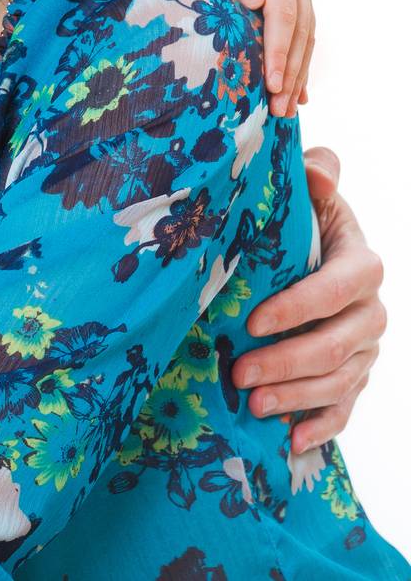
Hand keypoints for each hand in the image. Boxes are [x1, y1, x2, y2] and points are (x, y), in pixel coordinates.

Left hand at [195, 0, 313, 115]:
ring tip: (287, 107)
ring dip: (298, 71)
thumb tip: (255, 0)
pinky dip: (299, 57)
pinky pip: (301, 28)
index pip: (283, 16)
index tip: (270, 84)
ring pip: (305, 34)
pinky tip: (297, 87)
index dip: (278, 53)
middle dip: (290, 72)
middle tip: (279, 110)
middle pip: (299, 31)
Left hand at [233, 147, 385, 450]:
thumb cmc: (300, 221)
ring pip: (339, 380)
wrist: (311, 253)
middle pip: (338, 344)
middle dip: (288, 362)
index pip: (338, 288)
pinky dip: (322, 426)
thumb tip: (318, 169)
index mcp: (362, 263)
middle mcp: (371, 310)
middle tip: (238, 374)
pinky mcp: (355, 376)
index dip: (300, 307)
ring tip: (251, 404)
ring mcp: (366, 348)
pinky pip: (347, 408)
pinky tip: (291, 440)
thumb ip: (314, 177)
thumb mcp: (306, 196)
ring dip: (296, 397)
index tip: (254, 321)